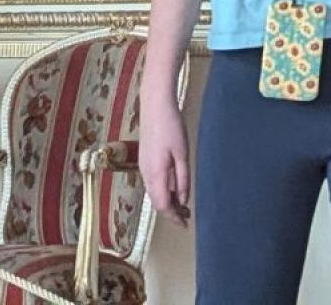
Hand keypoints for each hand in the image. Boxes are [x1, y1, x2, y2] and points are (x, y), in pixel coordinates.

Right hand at [140, 104, 191, 221]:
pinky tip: (173, 188)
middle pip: (156, 201)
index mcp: (156, 173)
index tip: (185, 225)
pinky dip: (162, 191)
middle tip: (187, 216)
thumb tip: (183, 200)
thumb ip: (182, 179)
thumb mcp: (182, 154)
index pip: (162, 205)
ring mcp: (143, 166)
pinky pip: (152, 183)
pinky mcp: (144, 159)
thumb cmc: (171, 126)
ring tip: (182, 204)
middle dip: (171, 212)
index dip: (173, 217)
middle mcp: (146, 173)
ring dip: (167, 201)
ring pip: (153, 193)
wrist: (155, 105)